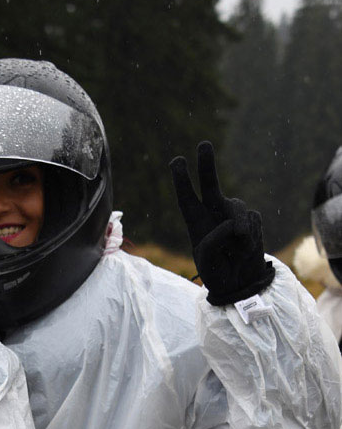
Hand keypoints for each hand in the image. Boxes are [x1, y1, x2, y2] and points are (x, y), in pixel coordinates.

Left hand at [169, 142, 273, 305]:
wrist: (241, 283)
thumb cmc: (218, 273)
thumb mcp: (207, 263)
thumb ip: (214, 242)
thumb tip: (233, 224)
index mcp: (196, 224)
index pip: (187, 199)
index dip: (182, 181)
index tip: (176, 161)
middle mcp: (214, 215)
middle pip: (211, 185)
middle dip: (207, 165)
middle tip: (203, 144)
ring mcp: (233, 217)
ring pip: (237, 207)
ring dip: (239, 226)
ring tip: (241, 247)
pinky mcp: (252, 221)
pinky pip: (253, 222)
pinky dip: (251, 238)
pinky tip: (247, 250)